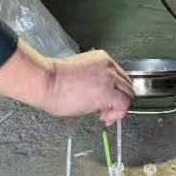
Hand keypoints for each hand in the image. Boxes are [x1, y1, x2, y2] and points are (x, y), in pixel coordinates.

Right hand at [0, 45, 133, 124]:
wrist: (47, 80)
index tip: (107, 101)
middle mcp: (109, 66)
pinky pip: (123, 104)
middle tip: (107, 112)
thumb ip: (93, 79)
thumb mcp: (79, 72)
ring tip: (105, 115)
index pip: (119, 76)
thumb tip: (97, 93)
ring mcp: (110, 78)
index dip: (116, 91)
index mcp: (102, 59)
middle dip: (119, 100)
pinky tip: (106, 117)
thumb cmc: (54, 79)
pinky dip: (118, 113)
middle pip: (127, 85)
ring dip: (119, 108)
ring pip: (128, 95)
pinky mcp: (108, 92)